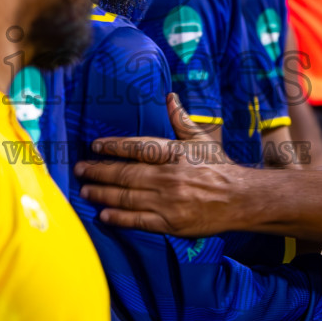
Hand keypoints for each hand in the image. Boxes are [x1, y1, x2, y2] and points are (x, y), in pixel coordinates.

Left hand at [76, 94, 256, 236]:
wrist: (242, 199)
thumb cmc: (219, 167)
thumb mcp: (201, 140)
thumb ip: (180, 120)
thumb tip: (169, 96)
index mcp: (174, 154)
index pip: (137, 147)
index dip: (113, 146)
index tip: (95, 146)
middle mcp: (169, 177)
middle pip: (125, 173)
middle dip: (98, 171)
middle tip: (79, 169)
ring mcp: (169, 202)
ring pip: (126, 197)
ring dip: (102, 194)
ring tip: (85, 190)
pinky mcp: (171, 223)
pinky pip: (138, 220)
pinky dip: (119, 218)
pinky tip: (103, 215)